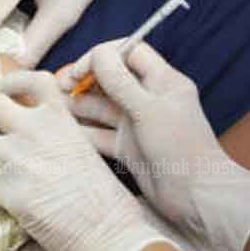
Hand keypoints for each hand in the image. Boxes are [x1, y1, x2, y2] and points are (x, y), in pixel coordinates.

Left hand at [0, 72, 173, 250]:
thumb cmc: (107, 199)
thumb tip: (29, 129)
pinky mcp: (9, 192)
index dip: (11, 83)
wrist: (112, 236)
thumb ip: (57, 133)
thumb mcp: (86, 150)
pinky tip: (10, 202)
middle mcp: (37, 131)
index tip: (3, 92)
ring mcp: (20, 160)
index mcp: (62, 119)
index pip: (31, 79)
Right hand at [66, 41, 249, 250]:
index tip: (81, 69)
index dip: (104, 55)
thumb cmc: (180, 147)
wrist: (196, 197)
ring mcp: (137, 124)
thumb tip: (98, 53)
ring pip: (102, 107)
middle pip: (112, 79)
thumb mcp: (149, 110)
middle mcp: (149, 99)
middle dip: (85, 79)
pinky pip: (100, 134)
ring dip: (80, 105)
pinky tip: (62, 131)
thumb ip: (121, 82)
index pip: (130, 53)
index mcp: (163, 82)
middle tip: (60, 86)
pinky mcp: (128, 148)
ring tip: (53, 106)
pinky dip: (83, 131)